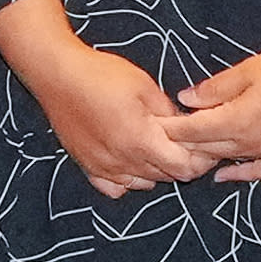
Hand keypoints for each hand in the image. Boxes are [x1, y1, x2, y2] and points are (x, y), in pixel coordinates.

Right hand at [1, 7, 213, 195]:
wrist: (56, 74)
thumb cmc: (101, 75)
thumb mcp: (145, 86)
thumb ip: (169, 113)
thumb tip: (186, 128)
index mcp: (141, 141)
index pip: (184, 168)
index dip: (200, 159)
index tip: (204, 144)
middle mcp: (123, 161)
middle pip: (166, 177)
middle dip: (181, 162)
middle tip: (184, 141)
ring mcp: (103, 167)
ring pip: (143, 184)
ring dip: (156, 170)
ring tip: (156, 146)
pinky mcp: (87, 166)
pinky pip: (115, 187)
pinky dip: (128, 179)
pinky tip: (129, 159)